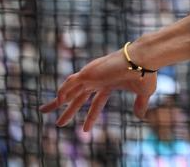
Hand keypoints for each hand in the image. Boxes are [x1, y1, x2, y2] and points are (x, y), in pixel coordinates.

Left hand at [40, 49, 157, 131]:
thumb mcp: (144, 93)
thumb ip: (140, 104)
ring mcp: (93, 75)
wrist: (144, 59)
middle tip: (59, 123)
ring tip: (43, 111)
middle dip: (69, 110)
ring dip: (57, 101)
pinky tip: (58, 102)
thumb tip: (140, 116)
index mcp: (110, 83)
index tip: (85, 130)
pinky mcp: (89, 72)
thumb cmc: (146, 74)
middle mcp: (99, 79)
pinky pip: (70, 82)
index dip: (91, 116)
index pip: (97, 102)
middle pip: (79, 97)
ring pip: (70, 90)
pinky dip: (62, 91)